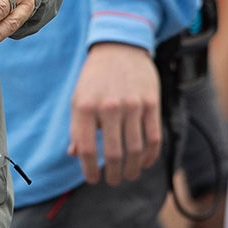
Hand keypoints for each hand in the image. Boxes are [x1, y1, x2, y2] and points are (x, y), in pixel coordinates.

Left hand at [68, 42, 163, 183]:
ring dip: (132, 169)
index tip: (93, 179)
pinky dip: (149, 156)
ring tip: (128, 175)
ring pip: (135, 150)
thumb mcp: (79, 99)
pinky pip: (153, 138)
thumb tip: (75, 155)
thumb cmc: (95, 78)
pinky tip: (144, 162)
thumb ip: (77, 128)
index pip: (87, 149)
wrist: (120, 47)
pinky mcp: (151, 103)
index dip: (90, 170)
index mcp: (85, 107)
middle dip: (114, 174)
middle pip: (114, 154)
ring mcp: (132, 105)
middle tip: (114, 180)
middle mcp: (108, 107)